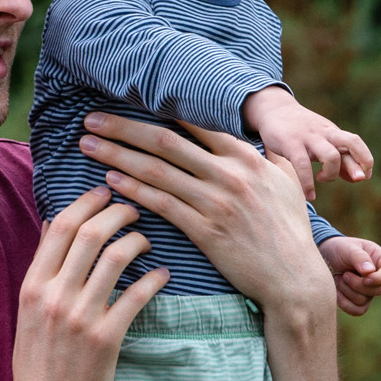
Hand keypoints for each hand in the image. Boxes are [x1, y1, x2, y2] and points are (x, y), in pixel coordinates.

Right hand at [7, 187, 167, 380]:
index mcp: (33, 286)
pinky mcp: (106, 339)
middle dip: (118, 212)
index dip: (87, 202)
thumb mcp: (28, 311)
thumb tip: (53, 223)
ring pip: (115, 258)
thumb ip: (42, 269)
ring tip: (147, 241)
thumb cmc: (38, 362)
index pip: (61, 227)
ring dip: (137, 241)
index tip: (105, 192)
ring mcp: (80, 317)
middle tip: (135, 210)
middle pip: (90, 233)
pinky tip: (162, 274)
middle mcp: (54, 296)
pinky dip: (153, 279)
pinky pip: (136, 296)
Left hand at [79, 113, 332, 322]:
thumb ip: (273, 159)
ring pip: (156, 170)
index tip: (126, 103)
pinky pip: (161, 204)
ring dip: (117, 155)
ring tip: (87, 145)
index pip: (193, 123)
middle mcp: (229, 174)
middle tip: (90, 120)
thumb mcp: (288, 185)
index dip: (156, 110)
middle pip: (165, 141)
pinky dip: (133, 188)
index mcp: (246, 157)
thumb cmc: (291, 231)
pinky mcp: (204, 231)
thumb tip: (267, 144)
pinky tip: (110, 180)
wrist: (293, 278)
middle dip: (123, 127)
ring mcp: (215, 202)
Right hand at [243, 86, 372, 199]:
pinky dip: (308, 183)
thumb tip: (358, 178)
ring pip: (331, 156)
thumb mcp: (322, 140)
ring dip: (331, 174)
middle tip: (358, 179)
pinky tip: (310, 195)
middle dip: (359, 162)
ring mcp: (309, 138)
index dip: (365, 161)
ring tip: (322, 179)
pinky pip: (303, 165)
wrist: (273, 109)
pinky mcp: (291, 143)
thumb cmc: (301, 130)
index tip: (364, 177)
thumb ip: (340, 158)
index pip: (355, 143)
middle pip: (351, 142)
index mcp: (333, 133)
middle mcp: (325, 133)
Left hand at [320, 235, 380, 315]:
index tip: (365, 278)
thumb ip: (359, 257)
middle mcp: (378, 277)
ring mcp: (369, 291)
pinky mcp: (359, 301)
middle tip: (345, 274)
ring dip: (347, 291)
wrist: (325, 259)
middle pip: (379, 290)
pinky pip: (358, 310)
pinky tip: (337, 292)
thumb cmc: (339, 249)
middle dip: (358, 285)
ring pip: (365, 301)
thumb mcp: (347, 248)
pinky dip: (345, 303)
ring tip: (338, 278)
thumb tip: (370, 272)